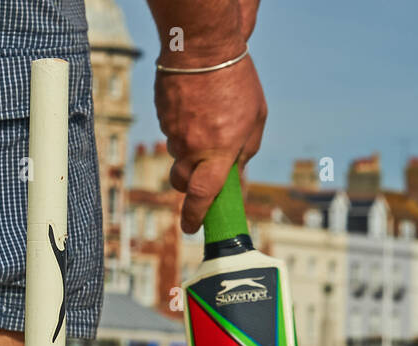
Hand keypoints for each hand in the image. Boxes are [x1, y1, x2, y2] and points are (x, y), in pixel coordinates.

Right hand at [155, 57, 266, 233]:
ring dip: (189, 150)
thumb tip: (236, 172)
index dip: (196, 216)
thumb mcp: (255, 119)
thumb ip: (246, 150)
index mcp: (219, 152)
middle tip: (201, 174)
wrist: (203, 45)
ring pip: (176, 154)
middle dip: (189, 184)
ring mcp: (173, 130)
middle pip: (182, 181)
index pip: (204, 195)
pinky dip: (181, 126)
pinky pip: (170, 131)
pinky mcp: (162, 114)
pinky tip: (194, 107)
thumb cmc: (236, 81)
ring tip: (206, 122)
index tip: (190, 228)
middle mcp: (192, 146)